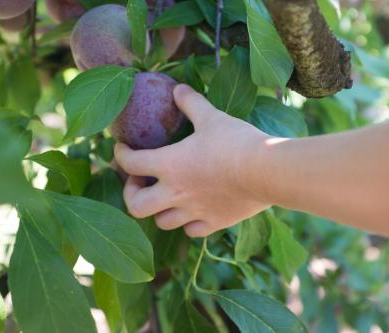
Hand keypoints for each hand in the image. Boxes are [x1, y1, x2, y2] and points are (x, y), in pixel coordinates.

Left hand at [114, 84, 273, 236]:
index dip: (121, 155)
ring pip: (162, 223)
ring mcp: (194, 212)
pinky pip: (192, 231)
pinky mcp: (214, 223)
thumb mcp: (211, 117)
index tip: (122, 149)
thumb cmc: (236, 142)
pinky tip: (194, 212)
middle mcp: (176, 193)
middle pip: (135, 206)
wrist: (267, 171)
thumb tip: (177, 88)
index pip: (131, 163)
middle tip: (139, 181)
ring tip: (166, 197)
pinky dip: (187, 224)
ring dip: (158, 210)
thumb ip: (191, 103)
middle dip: (130, 194)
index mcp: (169, 165)